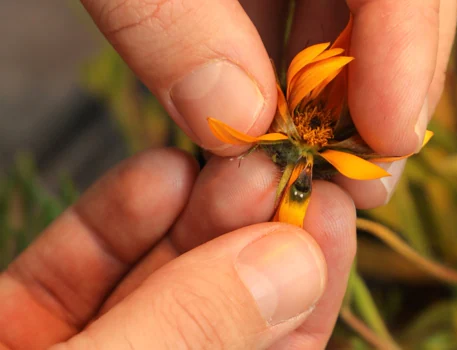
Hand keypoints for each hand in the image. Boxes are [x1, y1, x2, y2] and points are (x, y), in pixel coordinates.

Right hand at [0, 148, 355, 348]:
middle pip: (223, 299)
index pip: (281, 349)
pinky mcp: (27, 323)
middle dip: (251, 227)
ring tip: (220, 158)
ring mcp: (94, 346)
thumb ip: (197, 331)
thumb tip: (293, 267)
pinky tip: (158, 173)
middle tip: (273, 164)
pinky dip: (117, 218)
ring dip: (193, 211)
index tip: (331, 209)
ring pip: (158, 274)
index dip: (312, 280)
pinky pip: (82, 267)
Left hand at [80, 0, 456, 207]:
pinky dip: (289, 67)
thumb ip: (172, 20)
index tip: (391, 140)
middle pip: (395, 3)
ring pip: (351, 15)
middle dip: (382, 91)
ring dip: (334, 91)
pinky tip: (267, 110)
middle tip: (361, 173)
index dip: (411, 56)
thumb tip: (233, 119)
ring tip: (309, 154)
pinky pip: (300, 8)